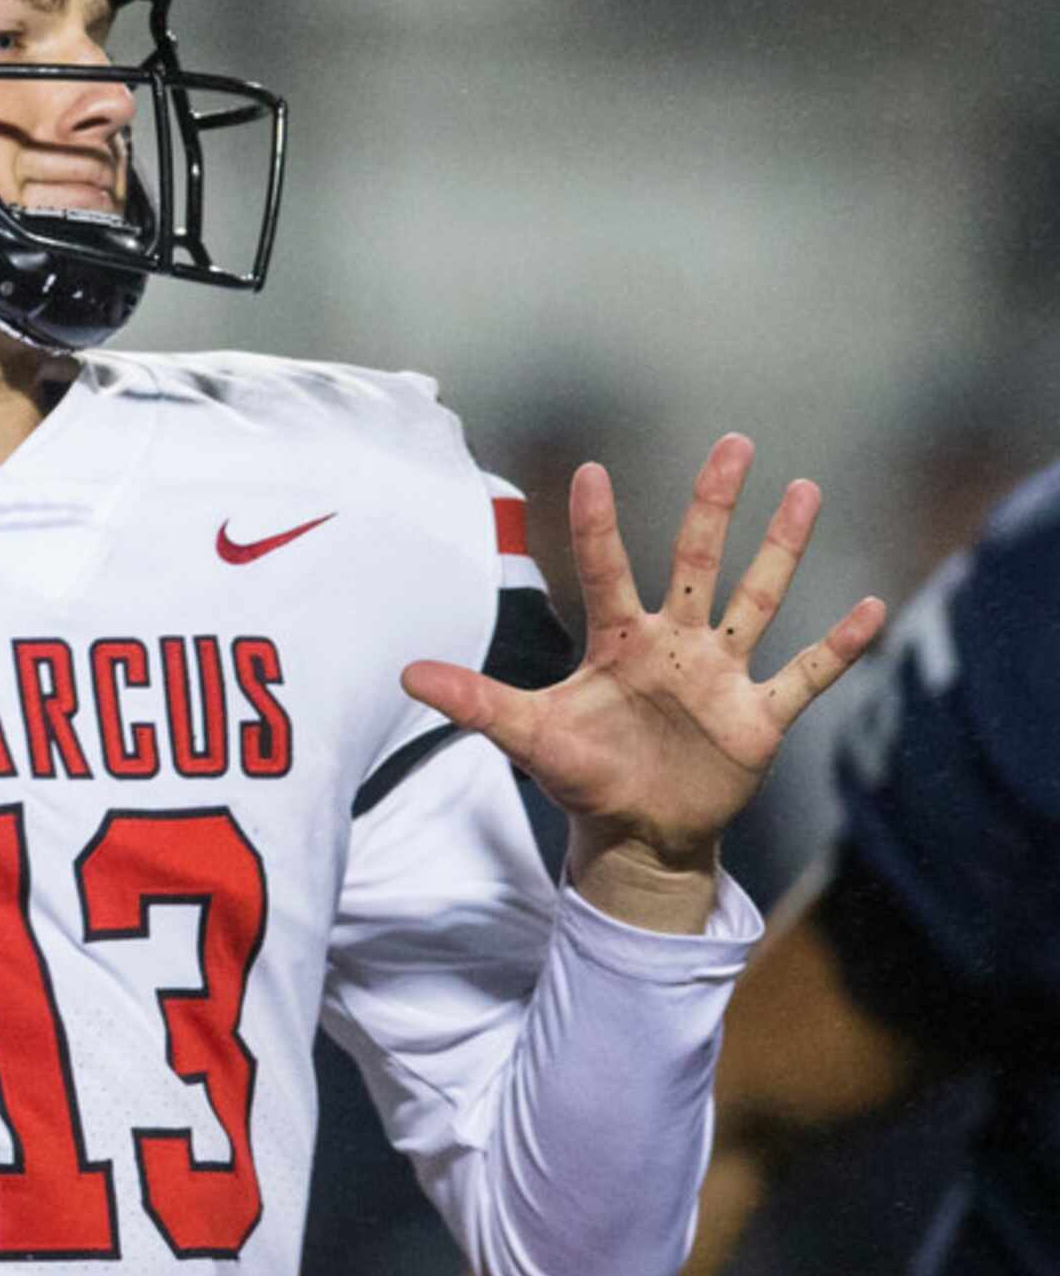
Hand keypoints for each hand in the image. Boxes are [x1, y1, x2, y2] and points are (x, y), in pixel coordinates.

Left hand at [401, 436, 885, 930]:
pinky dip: (839, 646)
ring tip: (805, 491)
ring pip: (757, 599)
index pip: (607, 568)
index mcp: (619, 641)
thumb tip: (405, 674)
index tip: (590, 469)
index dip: (598, 525)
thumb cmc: (583, 773)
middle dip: (714, 504)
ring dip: (782, 549)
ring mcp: (721, 676)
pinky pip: (806, 675)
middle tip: (734, 442)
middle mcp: (675, 643)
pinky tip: (870, 606)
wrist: (636, 833)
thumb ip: (475, 702)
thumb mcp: (527, 736)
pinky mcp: (758, 718)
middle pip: (698, 560)